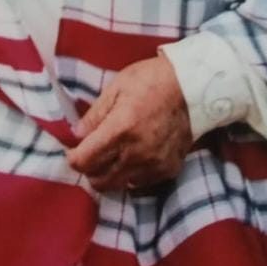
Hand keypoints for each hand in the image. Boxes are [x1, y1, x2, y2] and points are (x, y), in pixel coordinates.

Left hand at [65, 53, 192, 192]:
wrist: (193, 87)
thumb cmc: (151, 81)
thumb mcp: (116, 87)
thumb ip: (95, 115)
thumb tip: (76, 135)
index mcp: (121, 129)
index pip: (85, 160)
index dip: (74, 157)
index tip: (74, 150)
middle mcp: (137, 153)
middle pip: (98, 180)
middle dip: (89, 168)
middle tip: (91, 153)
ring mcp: (154, 164)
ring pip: (118, 185)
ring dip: (109, 173)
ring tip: (113, 155)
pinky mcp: (168, 169)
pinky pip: (140, 182)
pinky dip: (131, 174)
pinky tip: (134, 155)